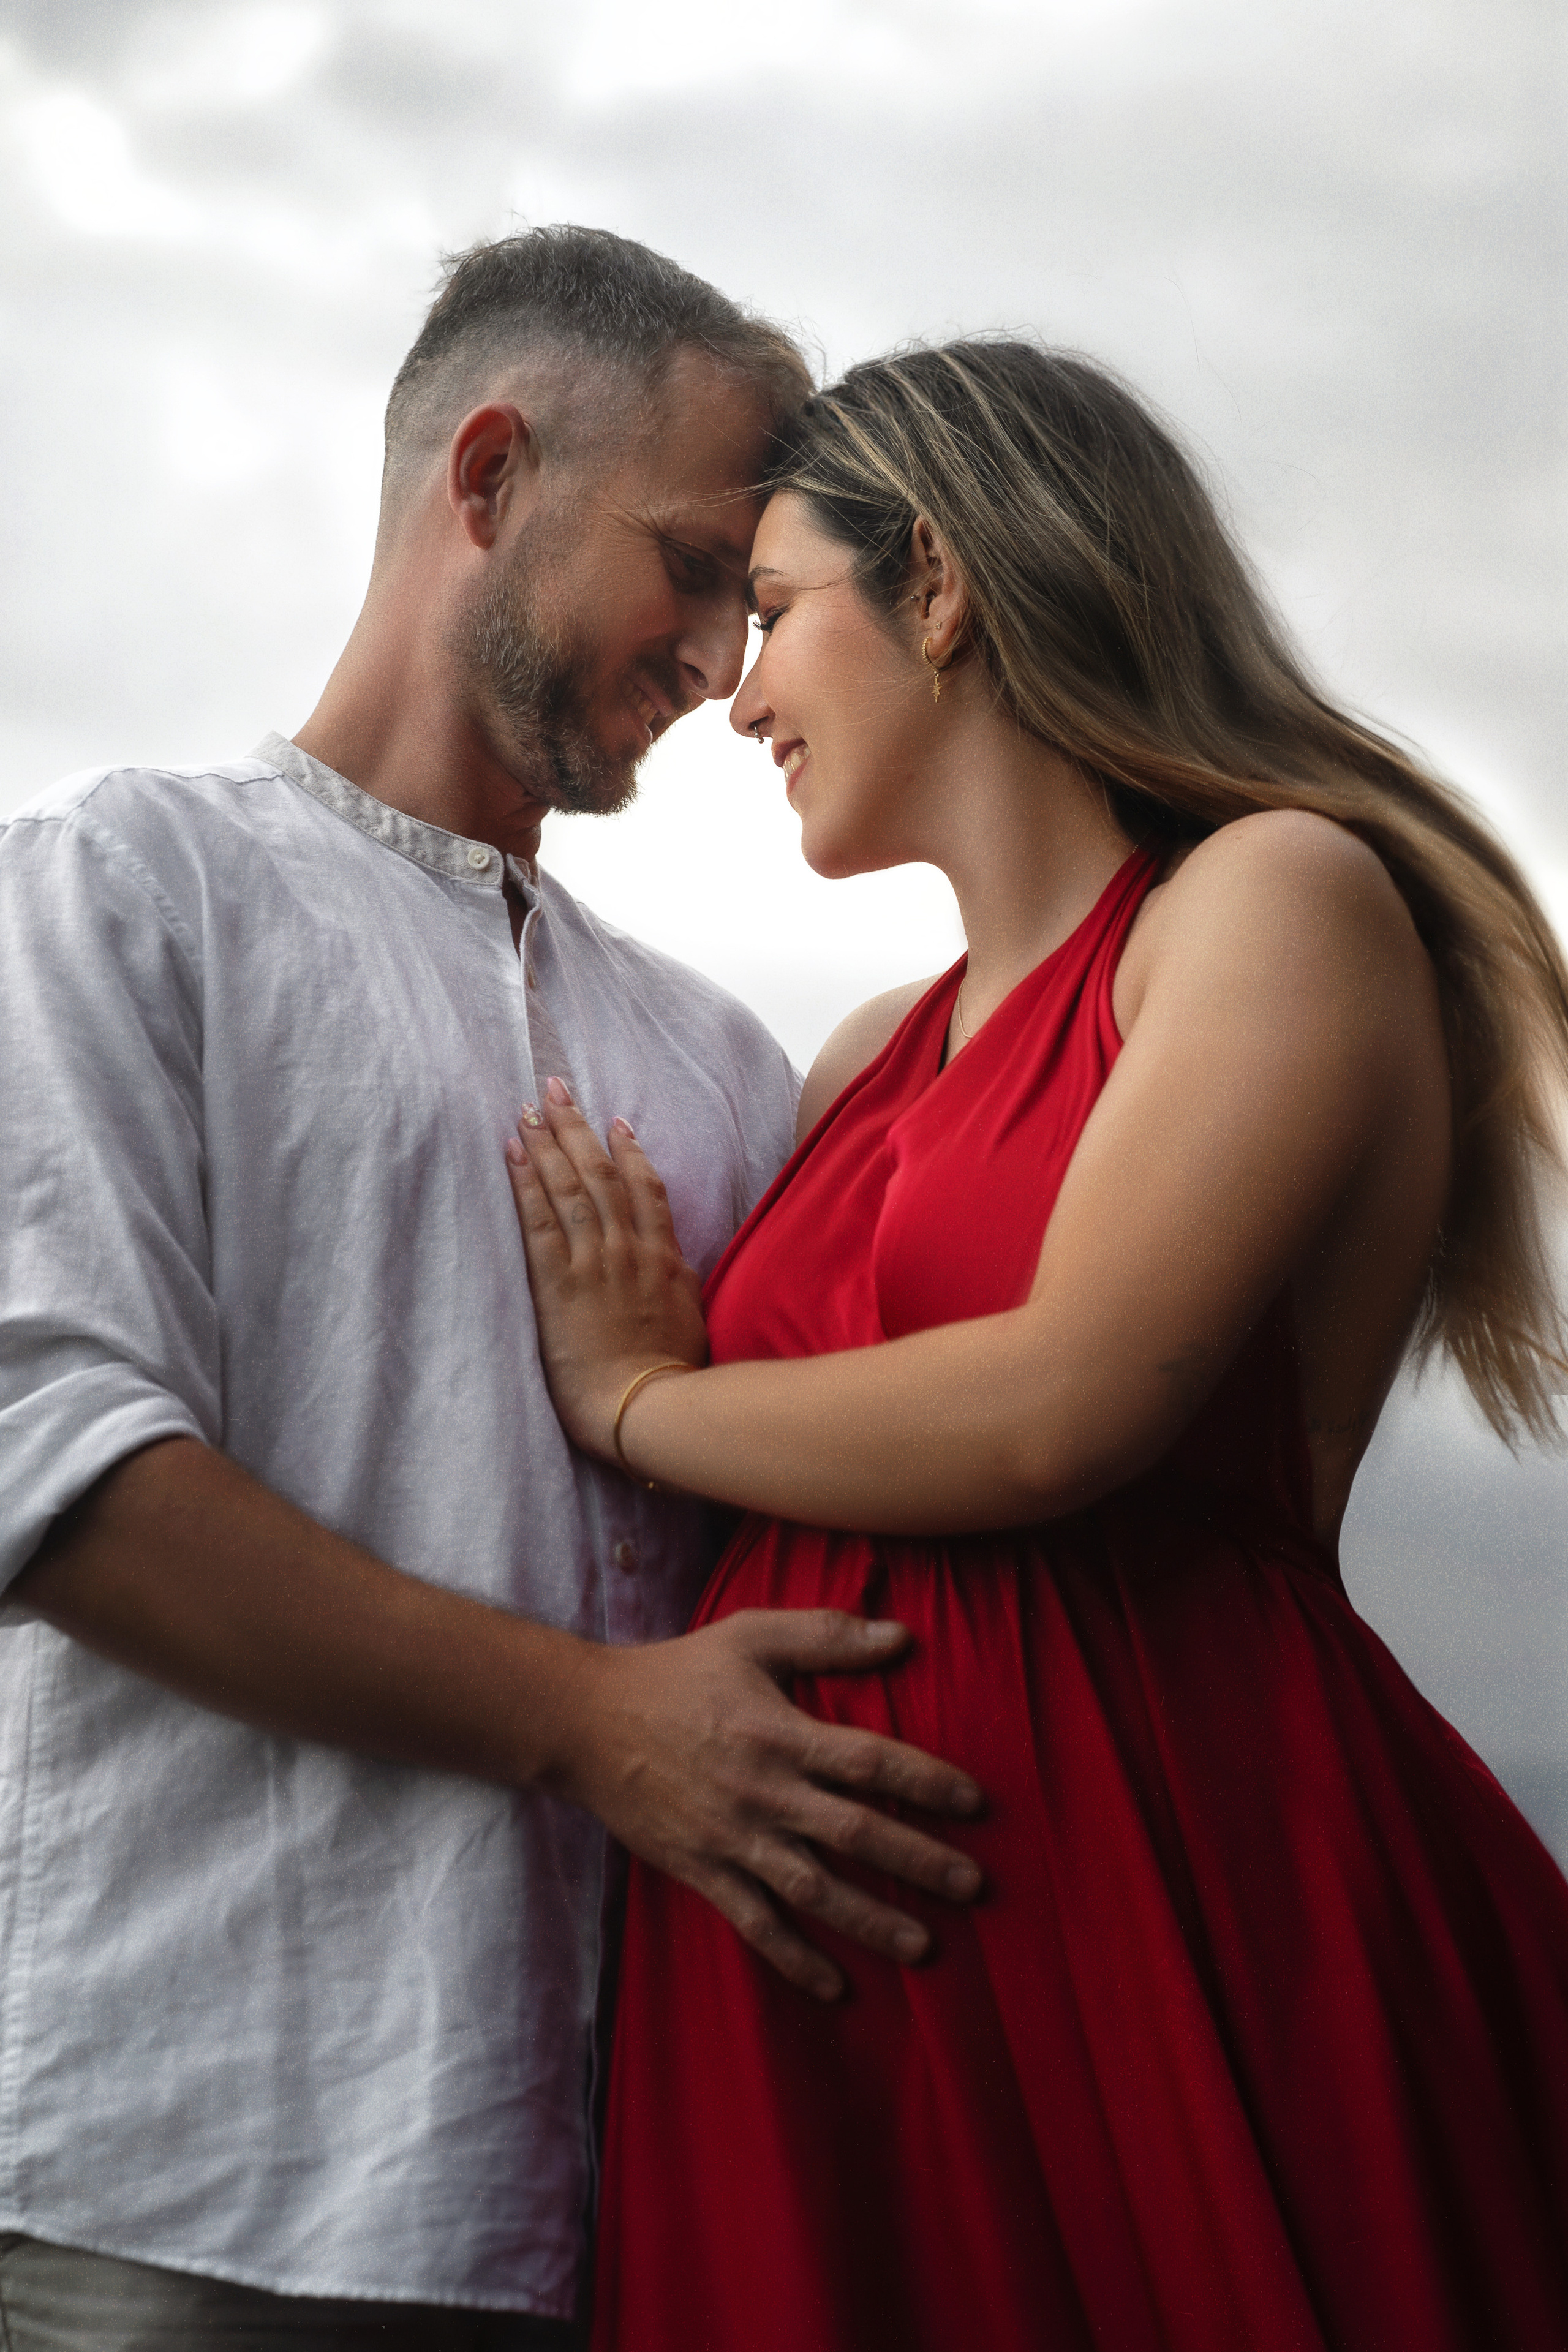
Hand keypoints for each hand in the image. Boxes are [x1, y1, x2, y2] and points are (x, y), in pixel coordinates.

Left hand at [505, 1079, 707, 1457]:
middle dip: (578, 1128)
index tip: (614, 1122)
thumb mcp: (690, 1321)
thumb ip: (679, 1285)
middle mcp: (630, 1250)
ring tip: (528, 1108)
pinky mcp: (560, 1284)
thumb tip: (677, 1269)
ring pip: (571, 1186)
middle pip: (603, 1173)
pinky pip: (539, 1221)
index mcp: (664, 1260)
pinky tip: (513, 1153)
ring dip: (548, 1142)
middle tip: (556, 1090)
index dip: (629, 1151)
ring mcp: (596, 1263)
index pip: (645, 1189)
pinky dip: (527, 1183)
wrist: (651, 1410)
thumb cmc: (673, 1378)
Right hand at [550, 1608, 984, 1999]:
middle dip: (919, 1861)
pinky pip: (754, 1924)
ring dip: (870, 1920)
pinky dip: (794, 1960)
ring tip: (924, 1946)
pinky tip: (835, 1985)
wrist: (588, 1723)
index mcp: (780, 1733)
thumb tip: (901, 1634)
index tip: (975, 1803)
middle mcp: (763, 1792)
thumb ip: (825, 1635)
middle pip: (855, 1833)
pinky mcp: (702, 1871)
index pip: (869, 1761)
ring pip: (812, 1890)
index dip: (926, 1781)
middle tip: (974, 1886)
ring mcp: (732, 1838)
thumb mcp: (750, 1636)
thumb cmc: (679, 1672)